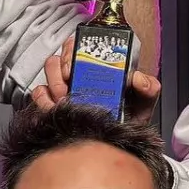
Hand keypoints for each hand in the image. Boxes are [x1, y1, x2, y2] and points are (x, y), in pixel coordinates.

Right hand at [29, 36, 162, 126]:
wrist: (116, 144)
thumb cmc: (128, 119)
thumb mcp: (143, 103)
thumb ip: (149, 88)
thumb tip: (138, 78)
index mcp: (100, 66)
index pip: (82, 44)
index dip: (74, 49)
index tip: (75, 63)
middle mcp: (80, 73)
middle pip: (61, 55)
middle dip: (61, 70)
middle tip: (69, 85)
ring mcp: (64, 87)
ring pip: (49, 71)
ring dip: (54, 85)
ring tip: (65, 101)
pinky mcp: (52, 102)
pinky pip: (39, 93)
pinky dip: (43, 100)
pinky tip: (55, 109)